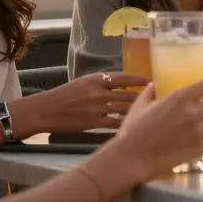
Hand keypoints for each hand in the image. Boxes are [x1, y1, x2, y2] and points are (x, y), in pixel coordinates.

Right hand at [31, 71, 147, 130]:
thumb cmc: (63, 95)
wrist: (45, 110)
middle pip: (127, 94)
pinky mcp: (93, 123)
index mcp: (95, 79)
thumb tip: (120, 87)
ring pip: (123, 108)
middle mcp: (98, 92)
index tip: (151, 80)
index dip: (138, 79)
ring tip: (150, 111)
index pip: (122, 77)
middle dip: (144, 96)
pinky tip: (134, 124)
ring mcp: (97, 108)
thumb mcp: (83, 83)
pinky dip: (125, 123)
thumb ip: (101, 84)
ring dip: (138, 110)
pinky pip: (114, 123)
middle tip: (157, 98)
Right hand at [111, 77, 202, 179]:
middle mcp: (194, 113)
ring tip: (191, 129)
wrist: (132, 158)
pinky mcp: (198, 150)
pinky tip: (188, 142)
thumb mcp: (140, 104)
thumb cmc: (133, 129)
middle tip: (198, 110)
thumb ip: (151, 91)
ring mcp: (198, 133)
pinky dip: (201, 141)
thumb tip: (155, 84)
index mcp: (181, 98)